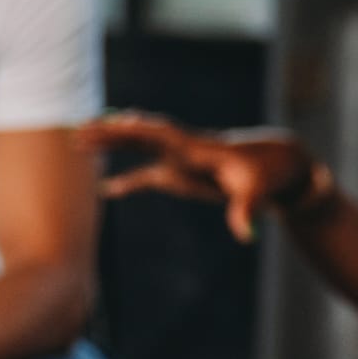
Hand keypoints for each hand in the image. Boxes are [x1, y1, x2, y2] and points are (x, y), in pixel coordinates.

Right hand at [78, 112, 317, 243]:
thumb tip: (245, 235)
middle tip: (78, 129)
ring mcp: (180, 161)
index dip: (139, 130)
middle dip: (111, 133)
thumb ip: (247, 212)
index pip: (163, 134)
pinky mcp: (182, 175)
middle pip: (141, 136)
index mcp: (199, 148)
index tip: (114, 123)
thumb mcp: (258, 194)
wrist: (279, 165)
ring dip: (111, 145)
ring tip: (78, 142)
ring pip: (139, 149)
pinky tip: (106, 190)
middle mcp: (184, 149)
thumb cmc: (269, 176)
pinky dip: (127, 182)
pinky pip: (148, 175)